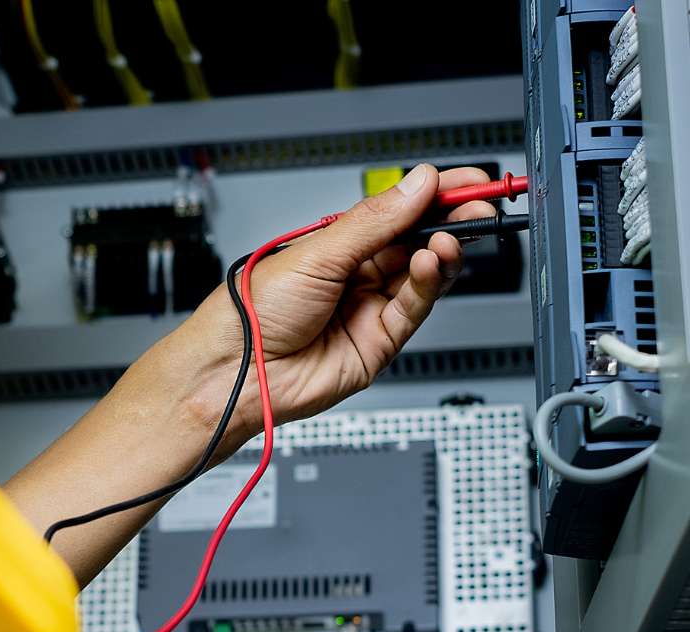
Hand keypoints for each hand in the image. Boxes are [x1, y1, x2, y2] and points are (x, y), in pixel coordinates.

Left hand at [172, 163, 496, 448]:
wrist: (237, 370)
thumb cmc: (254, 312)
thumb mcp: (317, 253)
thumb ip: (374, 221)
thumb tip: (417, 184)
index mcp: (338, 247)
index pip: (397, 214)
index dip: (432, 197)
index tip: (463, 180)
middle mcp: (357, 277)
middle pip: (417, 244)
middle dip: (449, 222)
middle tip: (475, 206)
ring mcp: (368, 311)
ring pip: (422, 277)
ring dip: (442, 253)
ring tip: (450, 237)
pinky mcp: (377, 344)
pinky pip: (413, 310)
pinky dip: (429, 284)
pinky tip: (432, 261)